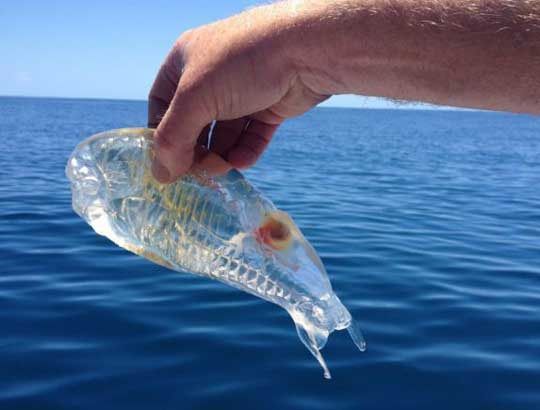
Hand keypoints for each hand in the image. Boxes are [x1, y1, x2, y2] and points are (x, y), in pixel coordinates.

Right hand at [148, 3, 327, 181]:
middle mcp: (211, 76)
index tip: (166, 163)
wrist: (304, 49)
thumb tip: (162, 175)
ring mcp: (242, 92)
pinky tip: (242, 162)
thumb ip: (173, 138)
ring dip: (221, 155)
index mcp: (185, 63)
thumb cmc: (240, 64)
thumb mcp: (194, 99)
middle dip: (195, 150)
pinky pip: (251, 136)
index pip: (162, 105)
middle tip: (198, 173)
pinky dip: (246, 151)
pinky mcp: (269, 106)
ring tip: (223, 169)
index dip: (161, 135)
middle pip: (194, 124)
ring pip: (224, 134)